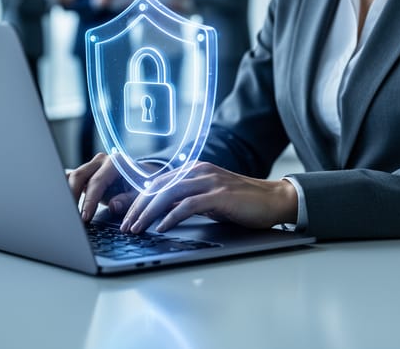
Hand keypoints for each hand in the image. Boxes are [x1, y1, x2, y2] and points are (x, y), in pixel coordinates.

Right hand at [67, 153, 138, 222]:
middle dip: (72, 196)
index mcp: (116, 163)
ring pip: (73, 177)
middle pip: (79, 176)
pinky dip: (66, 189)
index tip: (84, 217)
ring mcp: (92, 165)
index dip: (89, 201)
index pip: (97, 182)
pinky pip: (72, 179)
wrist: (143, 175)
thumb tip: (114, 206)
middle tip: (71, 215)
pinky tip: (62, 202)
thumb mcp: (140, 193)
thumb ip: (128, 199)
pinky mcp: (87, 172)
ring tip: (65, 210)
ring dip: (67, 193)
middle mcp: (101, 160)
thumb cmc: (142, 184)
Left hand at [120, 161, 297, 233]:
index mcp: (194, 170)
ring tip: (137, 228)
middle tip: (125, 225)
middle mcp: (199, 172)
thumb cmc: (242, 202)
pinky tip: (161, 228)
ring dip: (148, 213)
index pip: (157, 183)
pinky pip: (188, 205)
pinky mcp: (219, 195)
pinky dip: (171, 216)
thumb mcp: (209, 199)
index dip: (138, 199)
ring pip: (168, 195)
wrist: (274, 199)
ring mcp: (209, 182)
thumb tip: (163, 214)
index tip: (126, 216)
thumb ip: (188, 201)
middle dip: (137, 207)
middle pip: (158, 187)